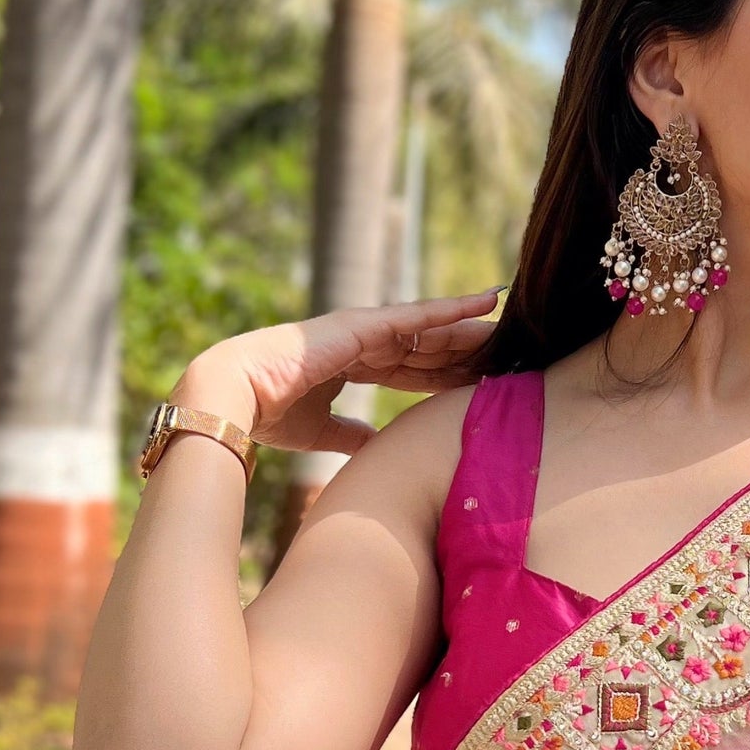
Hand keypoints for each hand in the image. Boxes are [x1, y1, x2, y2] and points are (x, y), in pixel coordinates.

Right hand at [171, 292, 501, 456]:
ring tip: (513, 328)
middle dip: (468, 353)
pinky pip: (420, 316)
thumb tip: (375, 448)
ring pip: (433, 330)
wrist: (236, 397)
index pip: (414, 371)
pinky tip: (488, 301)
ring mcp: (366, 329)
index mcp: (355, 364)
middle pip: (431, 349)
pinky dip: (454, 308)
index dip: (449, 375)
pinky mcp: (364, 324)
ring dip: (472, 330)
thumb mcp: (323, 432)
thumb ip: (351, 435)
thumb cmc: (269, 413)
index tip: (482, 382)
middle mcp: (365, 341)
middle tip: (513, 354)